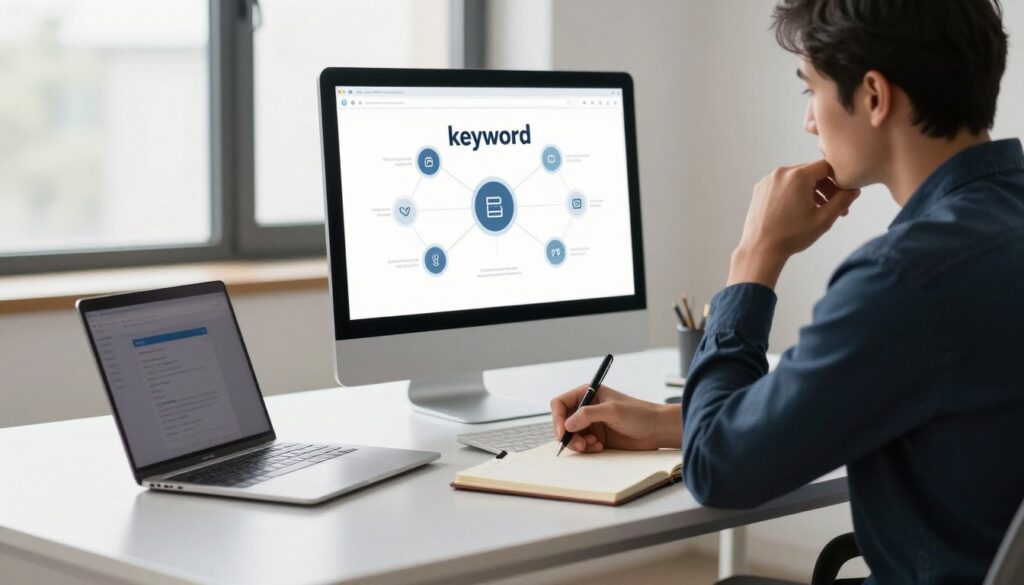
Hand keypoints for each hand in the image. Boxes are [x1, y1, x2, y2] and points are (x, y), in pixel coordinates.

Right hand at [550, 384, 680, 453]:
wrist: (656, 429)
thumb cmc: (639, 414)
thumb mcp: (612, 411)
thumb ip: (587, 415)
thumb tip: (566, 424)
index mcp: (588, 393)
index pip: (560, 403)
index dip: (557, 418)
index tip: (562, 432)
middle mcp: (586, 408)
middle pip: (562, 422)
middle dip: (568, 435)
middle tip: (581, 445)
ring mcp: (591, 423)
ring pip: (571, 436)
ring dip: (579, 443)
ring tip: (594, 446)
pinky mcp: (597, 437)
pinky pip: (582, 445)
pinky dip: (587, 449)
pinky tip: (600, 447)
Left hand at [729, 160, 859, 287]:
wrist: (760, 249)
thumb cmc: (791, 236)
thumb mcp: (824, 219)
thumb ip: (843, 201)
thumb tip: (855, 190)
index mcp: (798, 176)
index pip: (827, 167)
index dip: (839, 180)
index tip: (843, 196)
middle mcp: (781, 172)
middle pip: (812, 172)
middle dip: (825, 188)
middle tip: (834, 208)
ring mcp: (768, 180)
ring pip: (797, 179)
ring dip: (810, 191)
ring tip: (817, 211)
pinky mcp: (760, 189)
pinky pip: (783, 185)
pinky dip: (794, 193)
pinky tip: (797, 211)